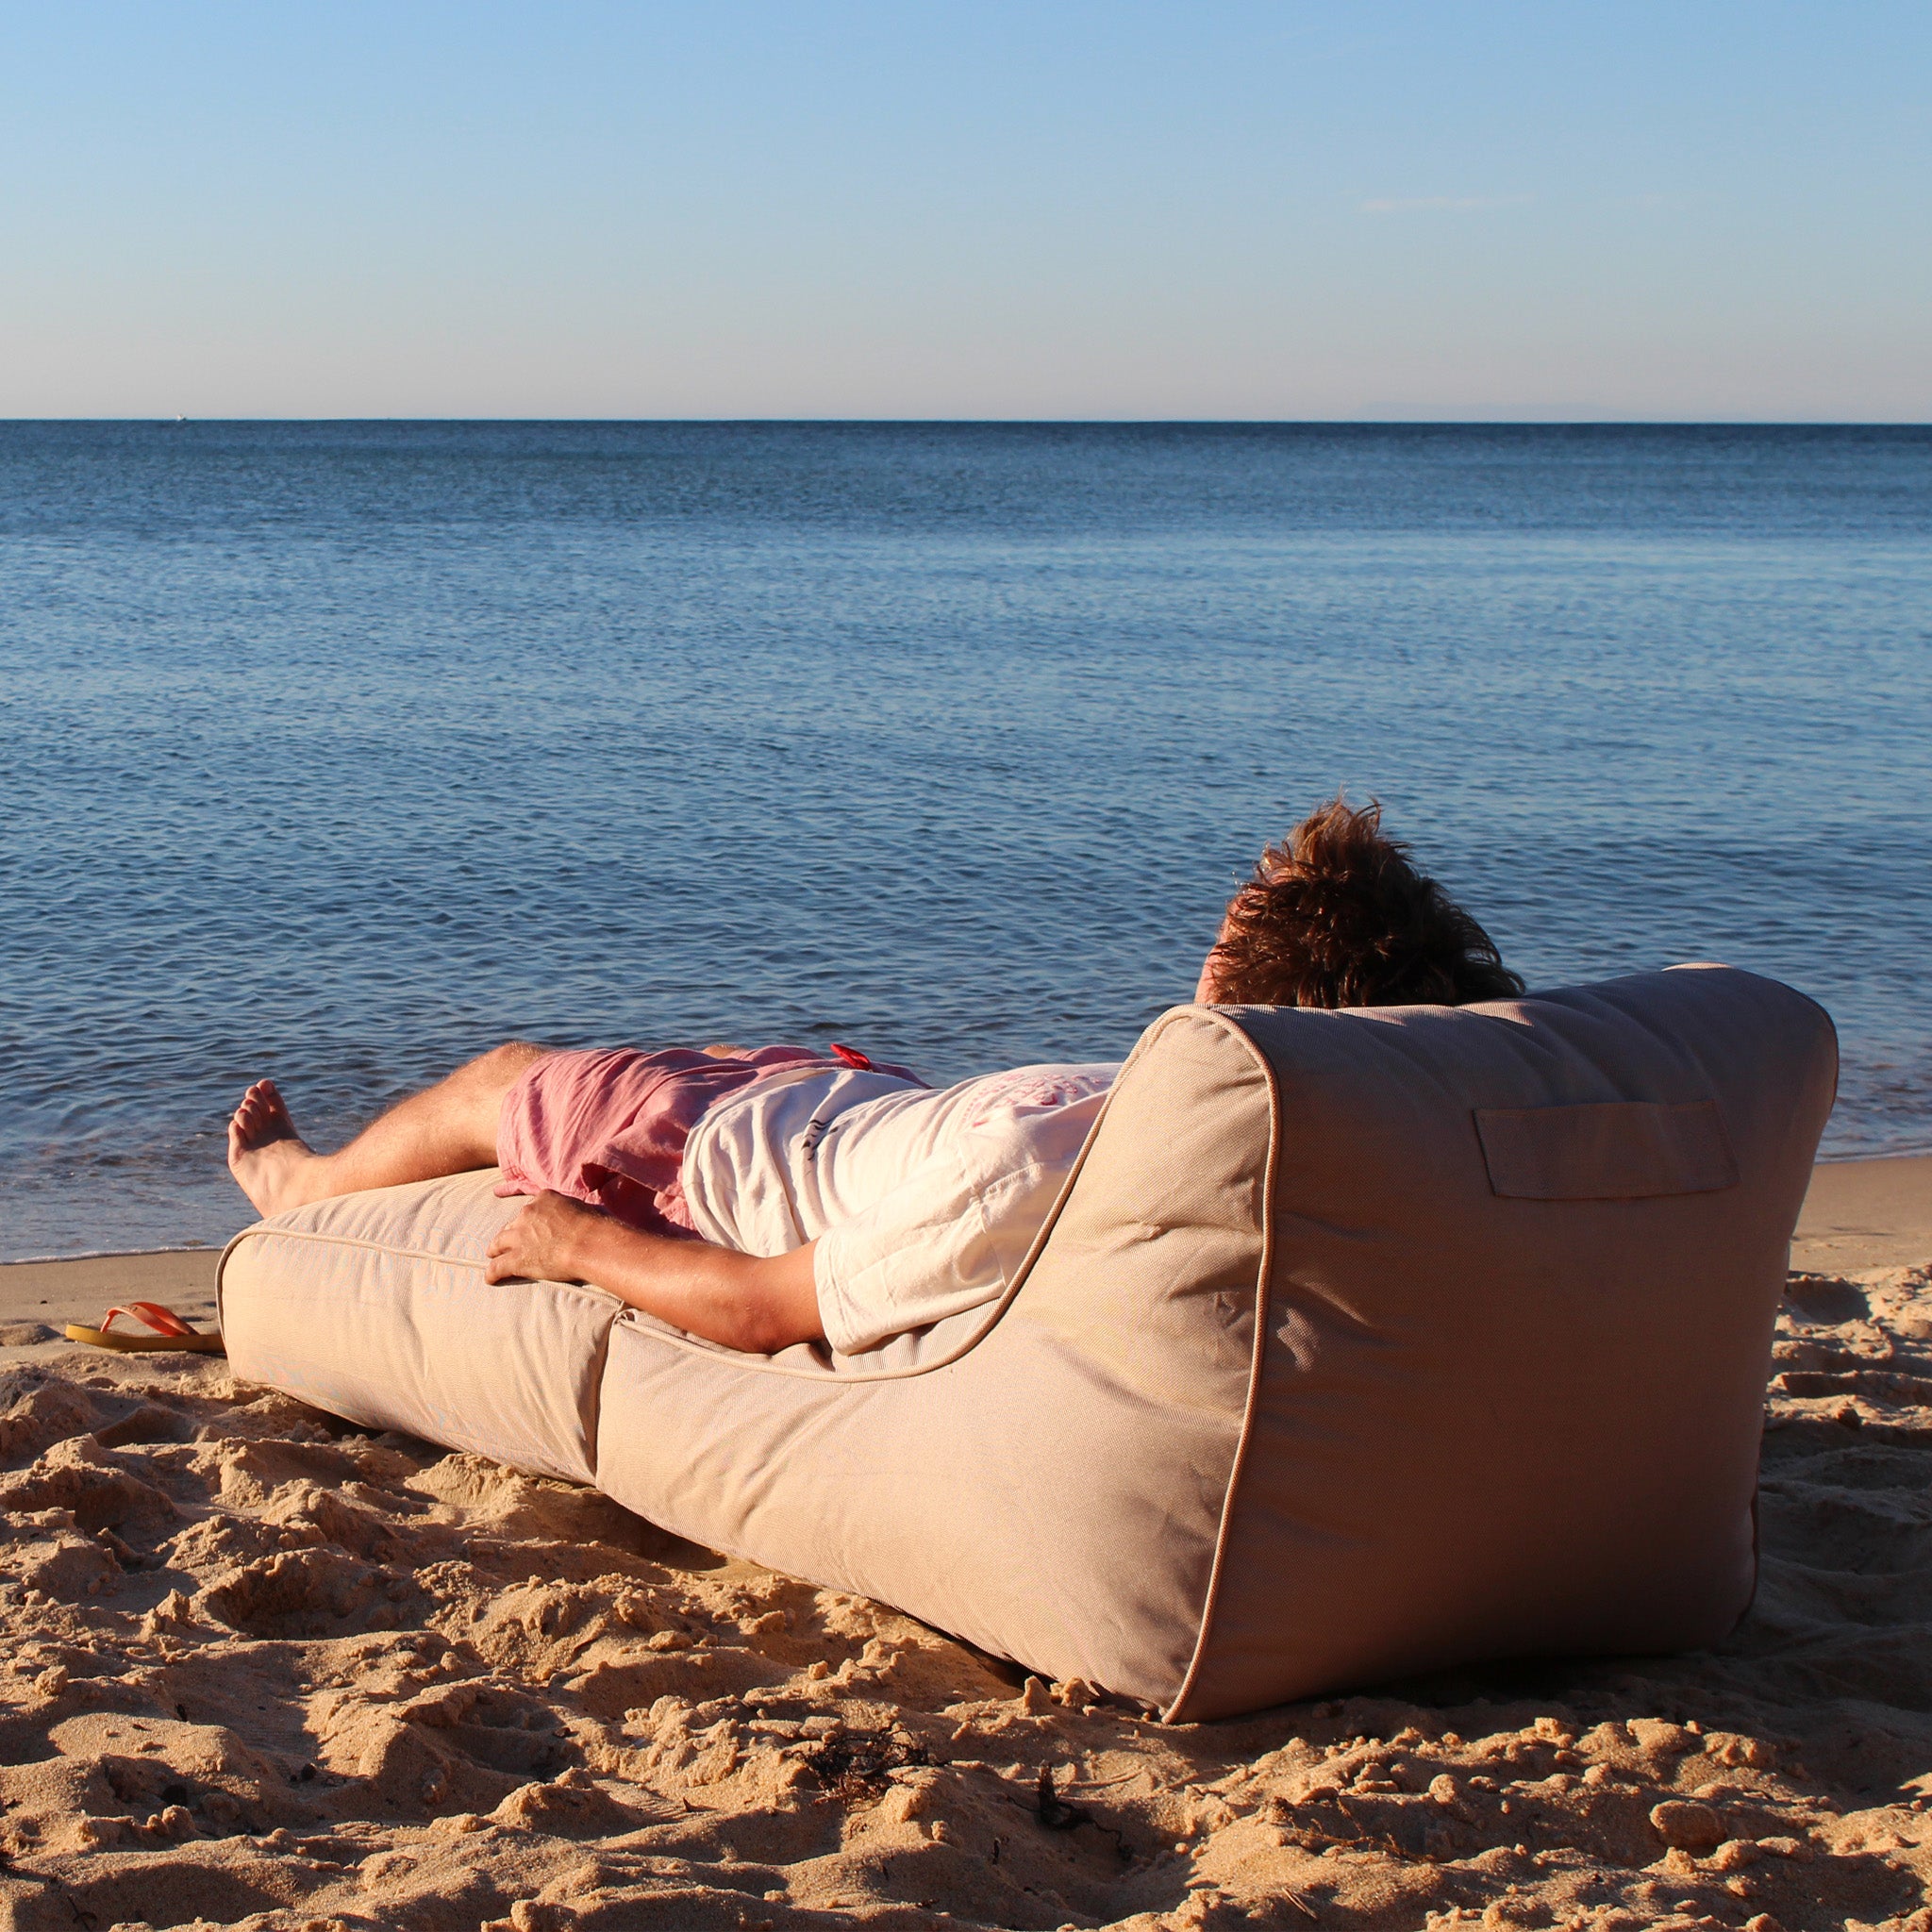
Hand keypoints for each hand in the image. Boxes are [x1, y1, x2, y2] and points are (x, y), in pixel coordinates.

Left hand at [485, 1190, 601, 1284]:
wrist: (589, 1243)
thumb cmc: (595, 1226)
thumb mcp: (581, 1207)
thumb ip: (570, 1210)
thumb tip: (578, 1216)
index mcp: (543, 1199)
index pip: (530, 1209)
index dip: (529, 1220)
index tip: (530, 1226)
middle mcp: (527, 1214)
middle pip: (511, 1224)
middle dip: (511, 1233)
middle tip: (511, 1242)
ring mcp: (519, 1236)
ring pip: (498, 1243)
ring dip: (495, 1249)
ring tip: (493, 1256)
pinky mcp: (516, 1259)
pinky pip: (497, 1267)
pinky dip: (492, 1273)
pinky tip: (489, 1279)